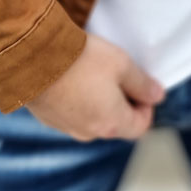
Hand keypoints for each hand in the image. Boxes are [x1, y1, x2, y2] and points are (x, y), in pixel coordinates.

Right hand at [25, 32, 166, 141]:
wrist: (33, 58)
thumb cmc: (81, 60)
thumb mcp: (121, 64)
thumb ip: (142, 83)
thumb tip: (158, 95)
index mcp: (112, 123)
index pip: (141, 126)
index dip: (146, 104)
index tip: (140, 82)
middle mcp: (89, 132)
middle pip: (116, 122)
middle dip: (122, 100)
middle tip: (117, 72)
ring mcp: (66, 127)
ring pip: (93, 116)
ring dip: (98, 98)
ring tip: (92, 69)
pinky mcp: (49, 117)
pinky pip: (71, 111)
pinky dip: (77, 97)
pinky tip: (72, 74)